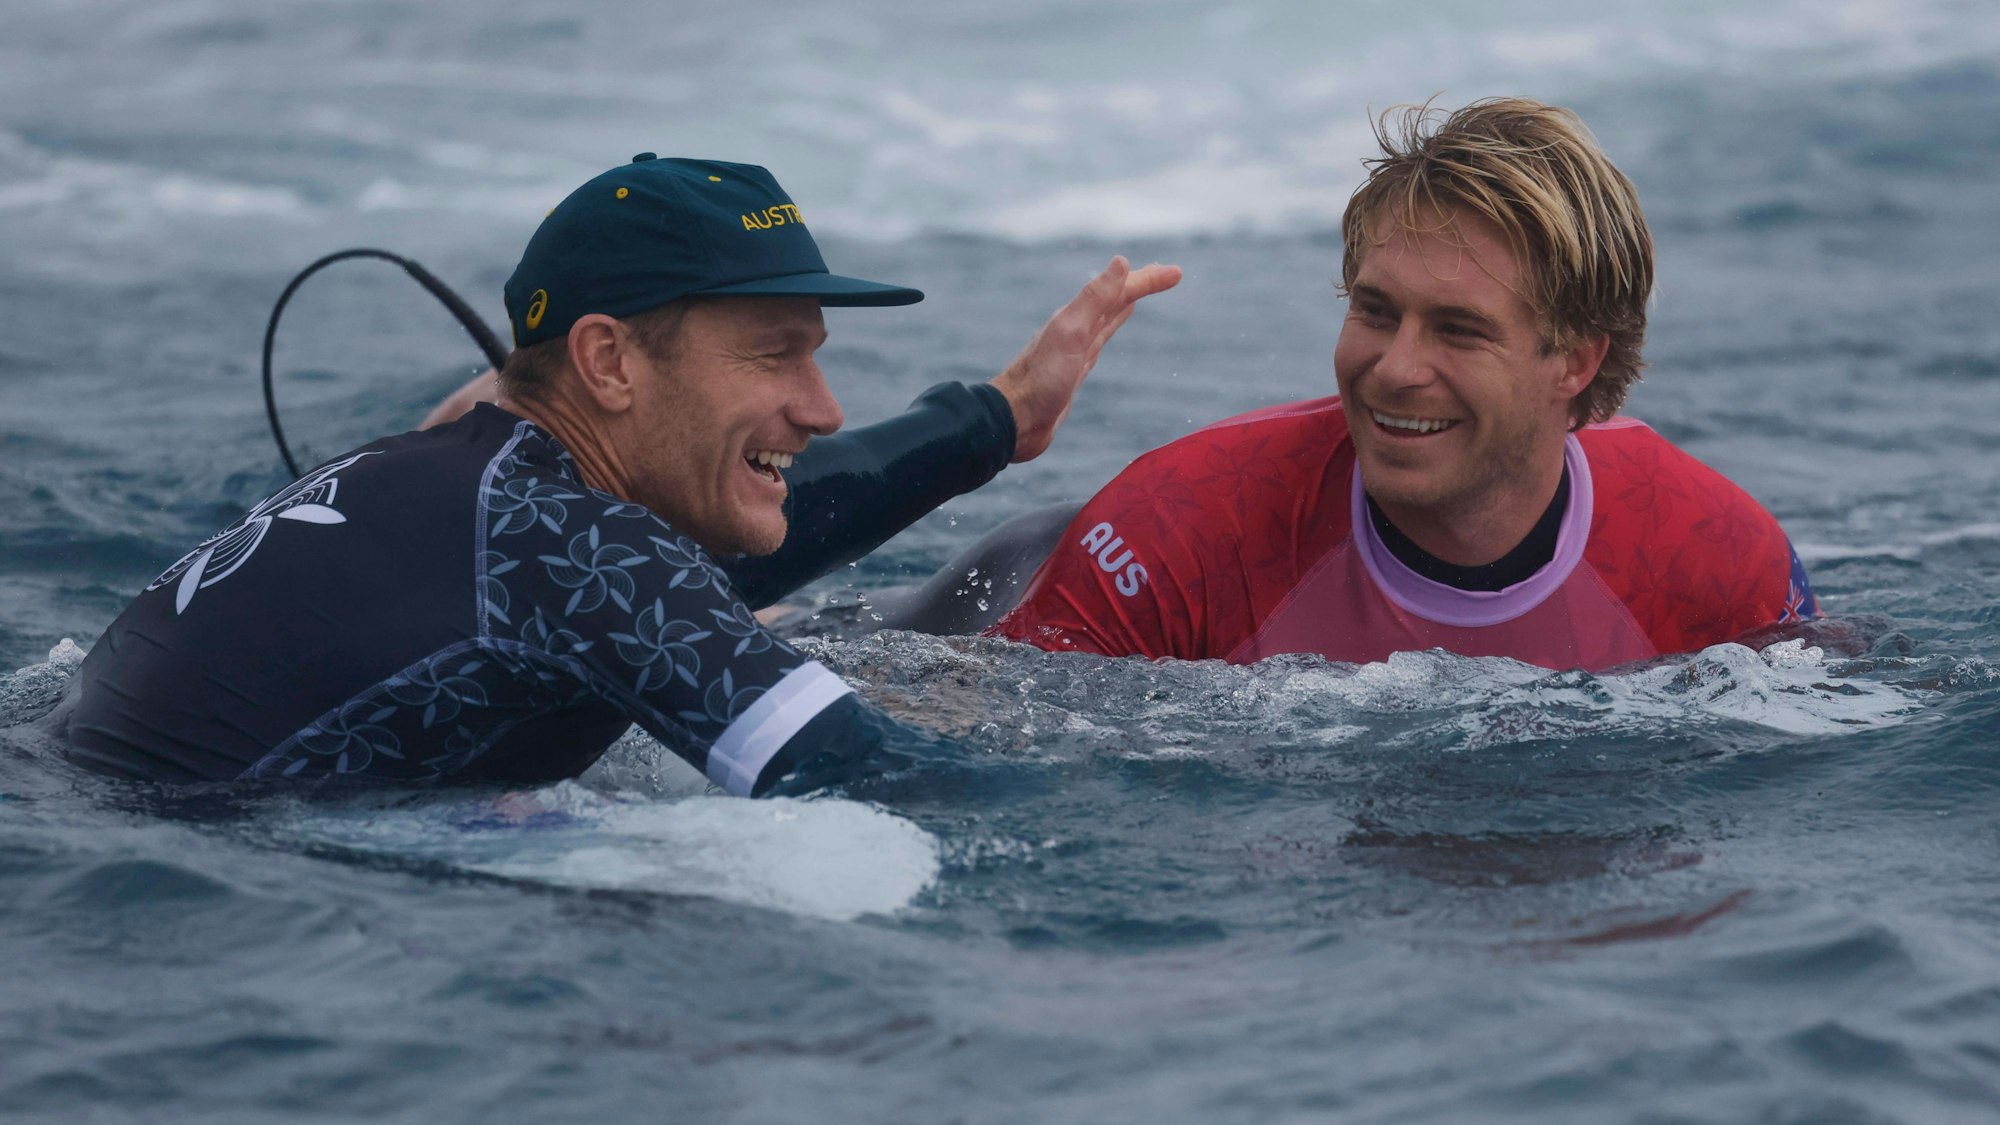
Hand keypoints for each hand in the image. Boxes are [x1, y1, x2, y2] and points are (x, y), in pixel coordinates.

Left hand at [991, 256, 1181, 462]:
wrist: (1014, 422)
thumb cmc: (1040, 381)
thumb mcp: (1070, 333)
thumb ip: (1094, 298)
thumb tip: (1122, 262)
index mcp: (1076, 318)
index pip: (1119, 291)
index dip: (1147, 280)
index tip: (1176, 273)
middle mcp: (1075, 330)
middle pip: (1114, 300)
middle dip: (1140, 285)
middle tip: (1168, 274)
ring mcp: (1074, 351)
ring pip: (1106, 319)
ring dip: (1125, 303)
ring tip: (1139, 292)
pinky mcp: (1073, 372)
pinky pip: (1098, 341)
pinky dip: (1109, 328)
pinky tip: (1108, 328)